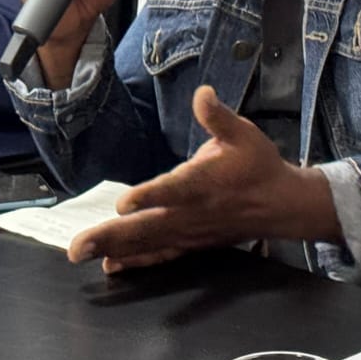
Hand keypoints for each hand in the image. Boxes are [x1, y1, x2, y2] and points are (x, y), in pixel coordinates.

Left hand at [67, 87, 341, 272]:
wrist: (282, 205)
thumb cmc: (259, 165)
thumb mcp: (244, 133)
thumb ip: (218, 116)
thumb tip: (202, 93)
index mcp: (204, 183)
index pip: (174, 191)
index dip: (150, 197)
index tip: (124, 204)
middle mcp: (192, 213)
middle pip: (148, 227)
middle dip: (111, 236)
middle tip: (77, 247)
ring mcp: (190, 232)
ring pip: (148, 244)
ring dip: (113, 249)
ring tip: (81, 254)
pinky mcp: (191, 243)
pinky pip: (159, 255)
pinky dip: (135, 261)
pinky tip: (110, 266)